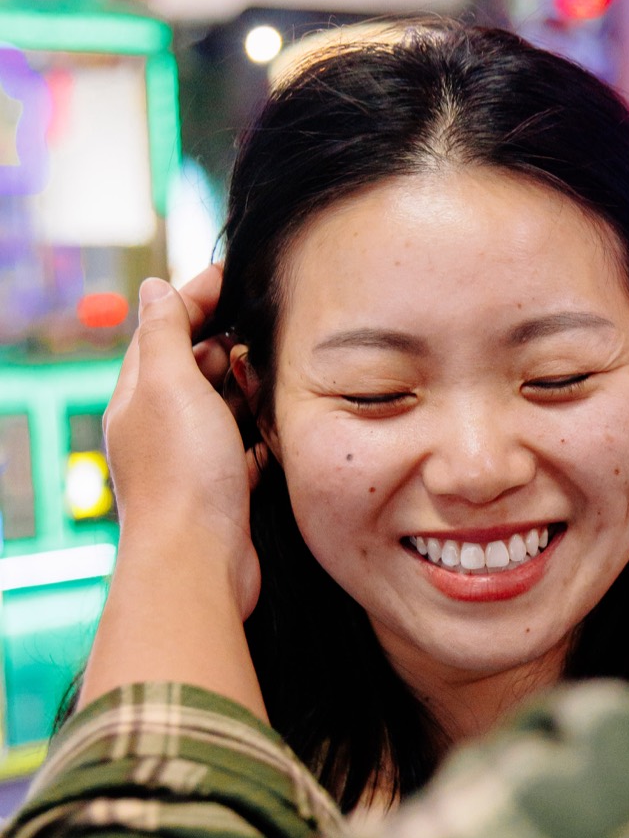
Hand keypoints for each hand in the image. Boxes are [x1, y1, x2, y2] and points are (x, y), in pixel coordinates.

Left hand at [104, 268, 260, 620]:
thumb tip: (154, 287)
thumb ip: (163, 332)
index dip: (193, 299)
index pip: (160, 330)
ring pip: (222, 409)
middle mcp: (159, 428)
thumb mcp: (169, 384)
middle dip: (225, 341)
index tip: (229, 276)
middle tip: (262, 323)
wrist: (199, 561)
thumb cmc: (183, 473)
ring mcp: (191, 462)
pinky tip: (283, 424)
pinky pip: (245, 449)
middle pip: (192, 368)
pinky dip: (262, 432)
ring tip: (278, 367)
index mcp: (137, 396)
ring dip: (248, 387)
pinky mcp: (223, 492)